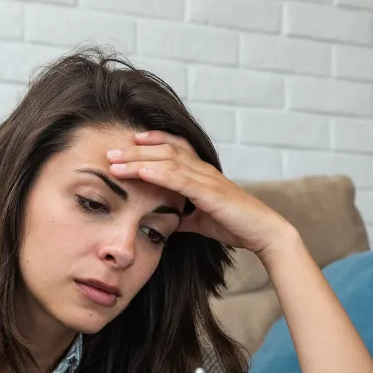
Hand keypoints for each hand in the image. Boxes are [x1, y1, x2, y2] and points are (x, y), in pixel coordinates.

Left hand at [106, 131, 297, 256]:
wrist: (263, 232)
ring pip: (167, 160)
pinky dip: (157, 174)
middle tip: (109, 150)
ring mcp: (206, 178)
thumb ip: (182, 216)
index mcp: (202, 172)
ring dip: (138, 160)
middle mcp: (203, 169)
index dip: (151, 140)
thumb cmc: (235, 224)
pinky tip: (140, 172)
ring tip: (114, 161)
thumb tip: (164, 221)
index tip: (129, 141)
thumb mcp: (201, 220)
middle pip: (164, 149)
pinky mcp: (209, 192)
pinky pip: (179, 179)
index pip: (174, 146)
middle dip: (134, 149)